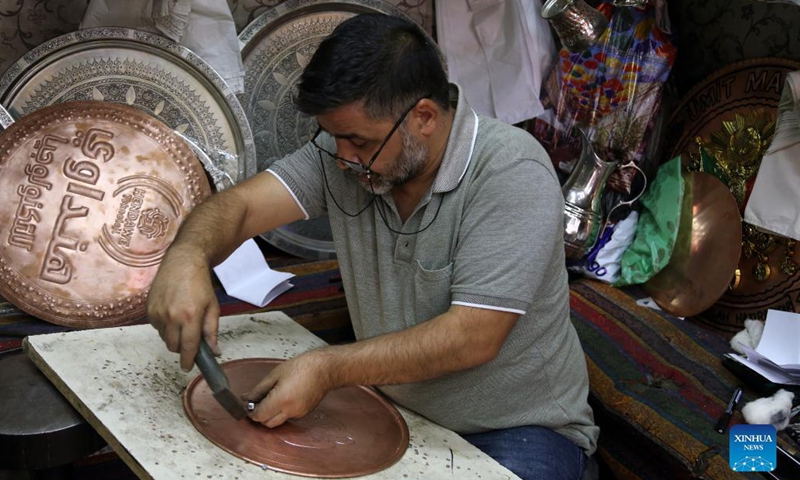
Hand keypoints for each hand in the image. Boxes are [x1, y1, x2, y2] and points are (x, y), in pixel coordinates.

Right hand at [146, 246, 219, 370]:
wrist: (182, 263)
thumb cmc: (200, 284)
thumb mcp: (212, 308)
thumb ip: (212, 332)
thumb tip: (214, 352)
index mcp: (190, 317)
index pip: (187, 347)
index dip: (187, 361)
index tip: (187, 368)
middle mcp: (171, 316)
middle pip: (173, 346)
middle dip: (182, 347)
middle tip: (190, 338)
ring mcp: (158, 312)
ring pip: (164, 337)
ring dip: (173, 336)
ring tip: (182, 320)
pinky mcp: (149, 309)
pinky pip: (156, 327)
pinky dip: (164, 326)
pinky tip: (172, 313)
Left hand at [242, 351, 332, 427]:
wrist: (324, 369)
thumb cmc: (301, 367)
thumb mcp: (275, 375)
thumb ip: (258, 389)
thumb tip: (246, 399)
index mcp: (281, 400)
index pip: (259, 416)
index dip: (251, 412)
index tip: (249, 405)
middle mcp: (290, 411)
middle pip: (267, 423)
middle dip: (260, 416)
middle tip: (258, 402)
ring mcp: (299, 414)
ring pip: (278, 421)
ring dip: (271, 415)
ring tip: (272, 398)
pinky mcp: (304, 413)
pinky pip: (288, 417)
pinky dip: (282, 412)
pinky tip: (285, 398)